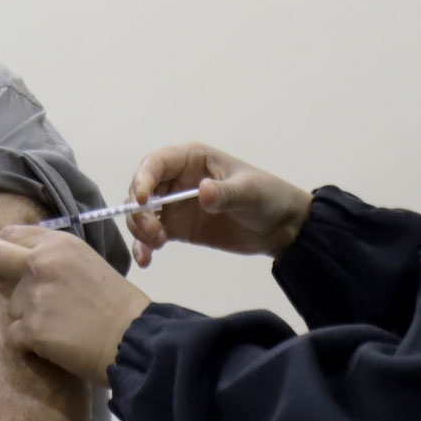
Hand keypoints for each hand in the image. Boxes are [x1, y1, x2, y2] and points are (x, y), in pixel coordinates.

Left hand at [0, 226, 150, 387]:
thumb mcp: (87, 264)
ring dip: (27, 318)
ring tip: (59, 327)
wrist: (133, 338)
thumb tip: (25, 261)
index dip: (4, 246)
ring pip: (11, 306)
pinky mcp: (31, 329)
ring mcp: (34, 296)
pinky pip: (13, 336)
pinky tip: (54, 345)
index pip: (11, 234)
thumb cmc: (118, 303)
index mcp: (58, 244)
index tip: (1, 257)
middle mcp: (41, 263)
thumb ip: (56, 260)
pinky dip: (29, 344)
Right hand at [126, 142, 312, 267]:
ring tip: (156, 246)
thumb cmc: (267, 197)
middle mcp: (176, 180)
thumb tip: (203, 192)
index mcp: (191, 159)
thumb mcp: (249, 192)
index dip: (143, 179)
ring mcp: (175, 205)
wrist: (280, 228)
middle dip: (140, 211)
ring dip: (140, 229)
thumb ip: (225, 193)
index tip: (142, 200)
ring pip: (142, 214)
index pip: (156, 163)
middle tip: (154, 232)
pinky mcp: (177, 229)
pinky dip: (144, 246)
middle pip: (142, 190)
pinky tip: (146, 260)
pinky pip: (152, 236)